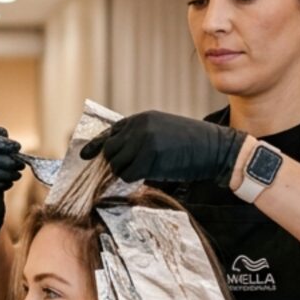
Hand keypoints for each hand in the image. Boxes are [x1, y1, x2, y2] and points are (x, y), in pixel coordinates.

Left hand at [80, 111, 244, 184]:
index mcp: (141, 119)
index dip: (96, 146)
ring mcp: (144, 141)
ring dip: (123, 174)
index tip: (84, 156)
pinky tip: (145, 178)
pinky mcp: (150, 157)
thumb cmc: (191, 145)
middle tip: (119, 175)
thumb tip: (118, 159)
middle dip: (112, 164)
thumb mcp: (162, 132)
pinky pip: (129, 174)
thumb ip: (140, 140)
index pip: (110, 132)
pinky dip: (133, 180)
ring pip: (118, 164)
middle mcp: (139, 127)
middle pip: (110, 150)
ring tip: (138, 175)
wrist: (215, 148)